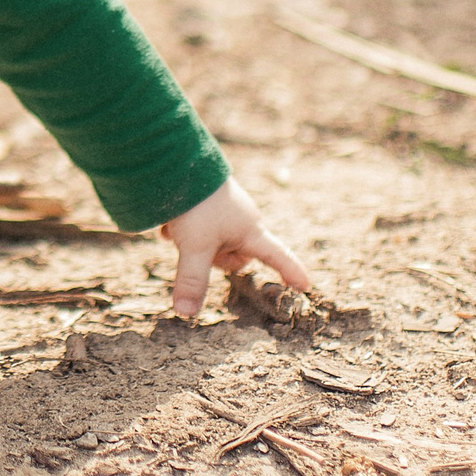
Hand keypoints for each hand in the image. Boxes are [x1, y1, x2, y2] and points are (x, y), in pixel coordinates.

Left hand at [160, 175, 311, 318]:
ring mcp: (223, 212)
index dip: (290, 271)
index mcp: (250, 230)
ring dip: (191, 243)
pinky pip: (195, 231)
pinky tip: (170, 220)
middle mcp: (241, 221)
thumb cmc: (196, 204)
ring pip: (209, 246)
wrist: (177, 160)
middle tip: (196, 244)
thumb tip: (187, 314)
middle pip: (234, 258)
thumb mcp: (194, 247)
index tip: (305, 285)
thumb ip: (193, 280)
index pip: (277, 256)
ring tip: (179, 226)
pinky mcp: (206, 204)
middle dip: (212, 258)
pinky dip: (181, 230)